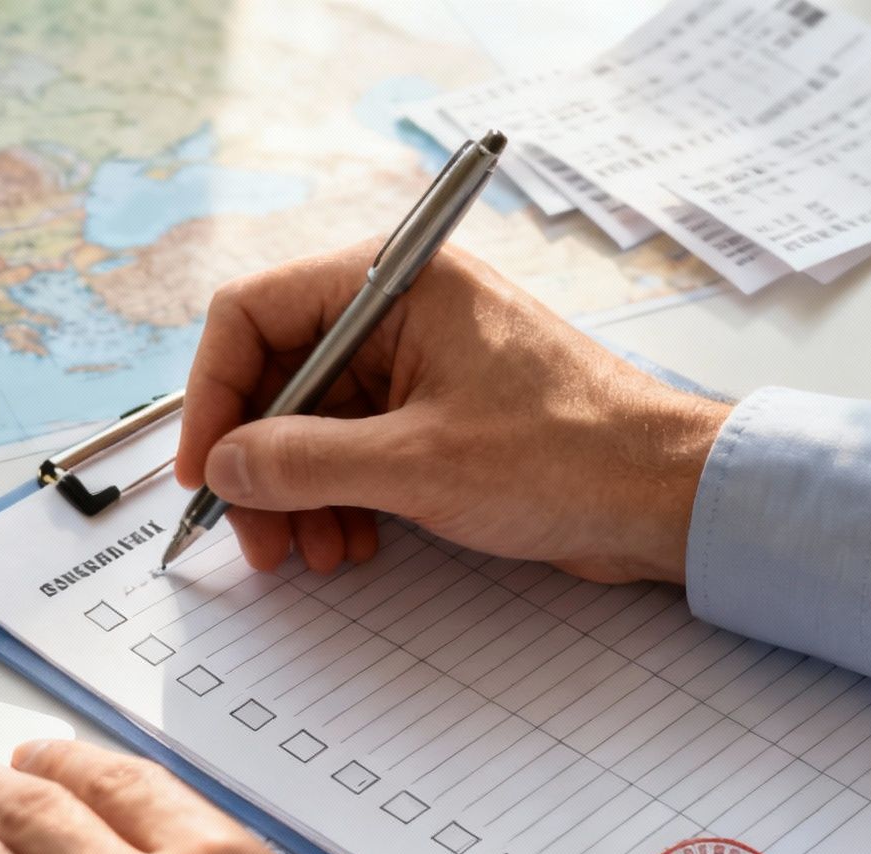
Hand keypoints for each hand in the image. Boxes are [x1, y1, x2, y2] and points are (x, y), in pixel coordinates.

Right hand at [176, 238, 731, 583]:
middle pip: (276, 375)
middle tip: (251, 535)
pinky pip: (351, 448)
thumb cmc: (568, 456)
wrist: (668, 498)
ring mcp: (417, 363)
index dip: (213, 394)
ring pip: (308, 422)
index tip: (203, 470)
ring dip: (294, 492)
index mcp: (394, 282)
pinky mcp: (435, 413)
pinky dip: (335, 498)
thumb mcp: (414, 465)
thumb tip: (223, 466)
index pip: (253, 313)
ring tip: (309, 554)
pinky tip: (348, 544)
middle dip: (256, 462)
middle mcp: (398, 310)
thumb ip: (301, 462)